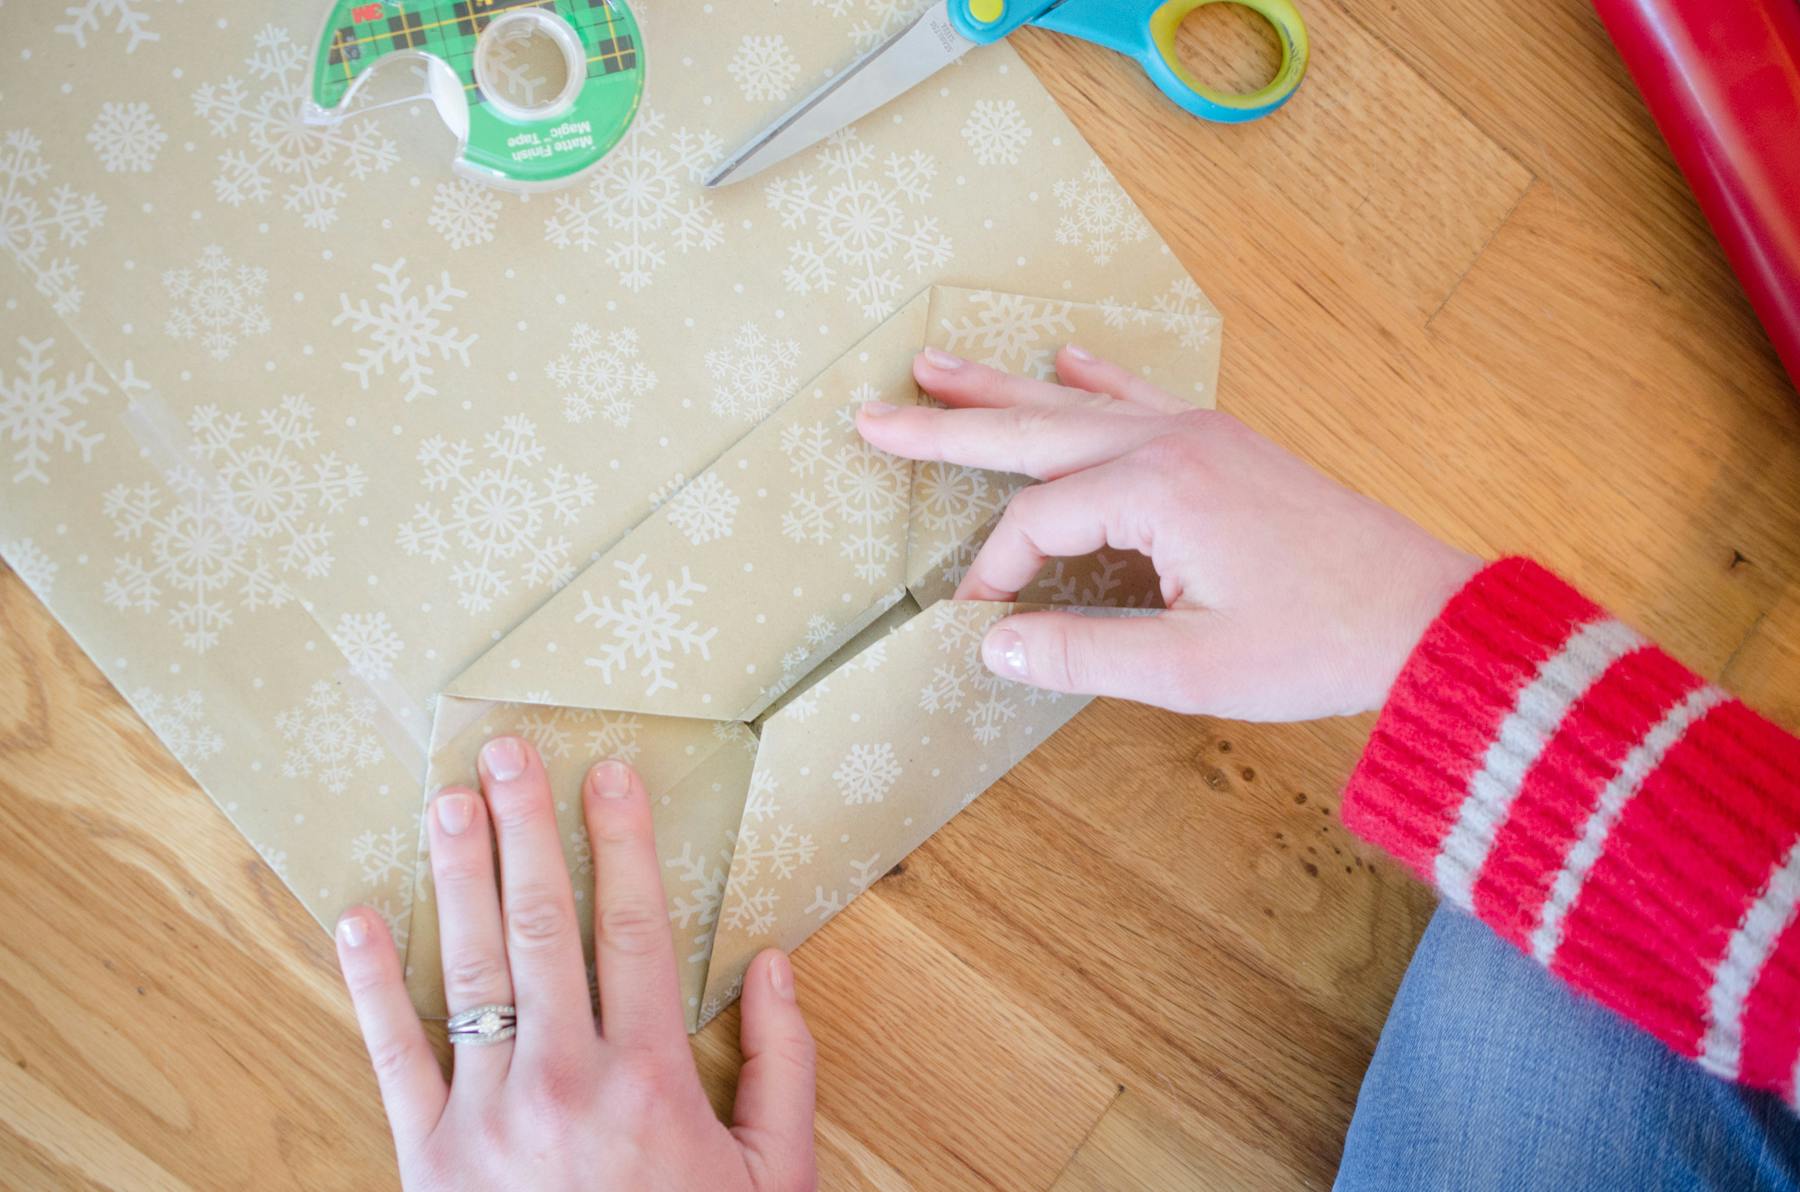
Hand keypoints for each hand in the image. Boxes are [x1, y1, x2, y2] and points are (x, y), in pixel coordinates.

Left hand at [335, 739, 816, 1190]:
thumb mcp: (778, 1179)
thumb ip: (783, 1067)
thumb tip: (772, 966)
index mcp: (654, 1079)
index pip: (636, 928)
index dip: (624, 842)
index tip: (609, 775)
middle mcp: (565, 1081)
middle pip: (544, 925)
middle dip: (526, 830)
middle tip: (505, 755)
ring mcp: (487, 1118)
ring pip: (471, 971)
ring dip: (458, 876)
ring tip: (444, 802)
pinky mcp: (427, 1159)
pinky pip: (394, 1055)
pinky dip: (371, 984)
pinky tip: (358, 918)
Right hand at [857, 347, 1481, 720]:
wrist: (1425, 615)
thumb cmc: (1317, 644)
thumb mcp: (1191, 668)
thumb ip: (1082, 653)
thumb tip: (991, 645)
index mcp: (1158, 490)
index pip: (1038, 522)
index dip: (997, 574)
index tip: (980, 622)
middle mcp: (1172, 442)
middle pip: (1035, 429)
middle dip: (950, 425)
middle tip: (872, 414)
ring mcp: (1202, 434)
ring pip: (1079, 405)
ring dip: (1006, 390)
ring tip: (937, 367)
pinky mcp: (1226, 445)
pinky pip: (1141, 398)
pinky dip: (1094, 383)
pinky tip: (1066, 361)